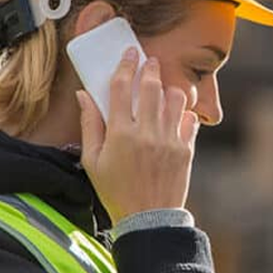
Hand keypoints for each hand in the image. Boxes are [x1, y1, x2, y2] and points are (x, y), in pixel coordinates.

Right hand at [78, 49, 199, 223]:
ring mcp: (169, 140)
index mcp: (120, 133)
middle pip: (150, 87)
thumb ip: (89, 125)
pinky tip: (176, 114)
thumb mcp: (92, 161)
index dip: (124, 66)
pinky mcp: (186, 149)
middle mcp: (146, 132)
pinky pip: (189, 119)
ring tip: (163, 89)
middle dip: (150, 68)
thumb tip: (83, 95)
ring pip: (174, 100)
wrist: (148, 218)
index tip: (129, 54)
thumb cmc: (116, 190)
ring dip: (168, 89)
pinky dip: (184, 113)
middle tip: (150, 61)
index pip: (120, 88)